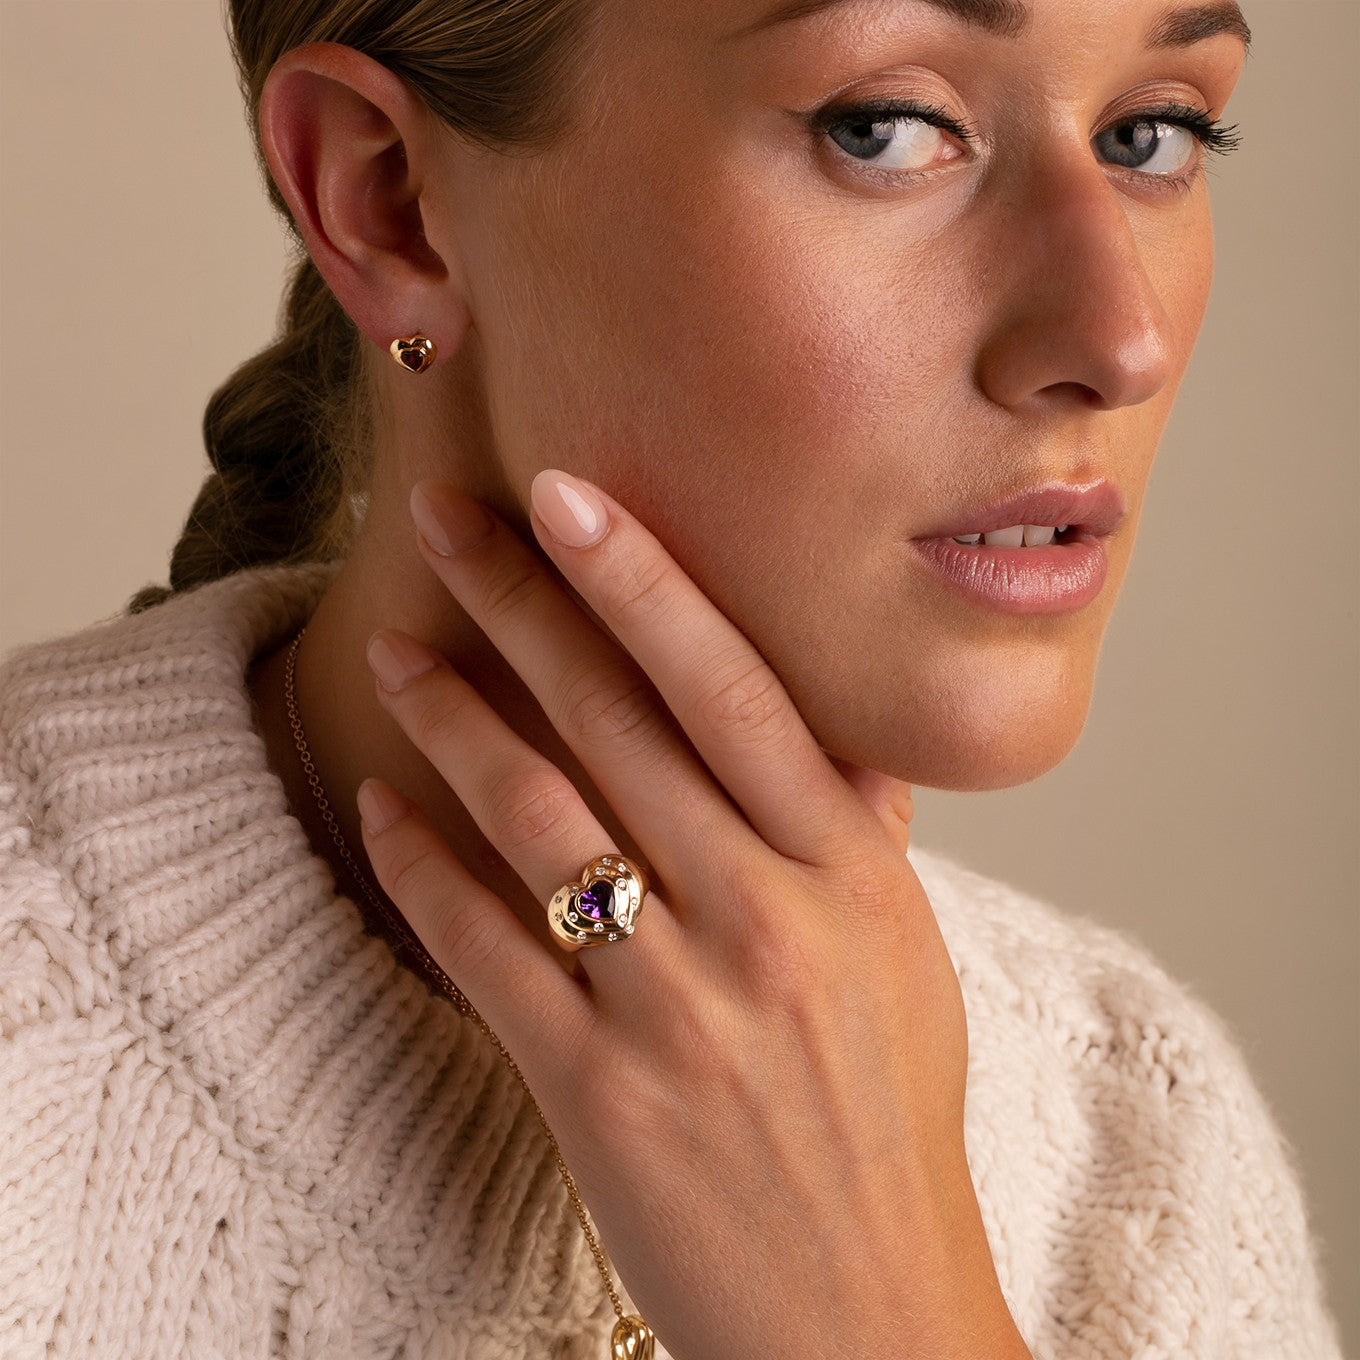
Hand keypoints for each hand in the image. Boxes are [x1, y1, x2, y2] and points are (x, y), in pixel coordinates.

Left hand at [356, 470, 1028, 1359]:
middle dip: (521, 602)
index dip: (645, 582)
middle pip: (619, 723)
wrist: (869, 1313)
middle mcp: (766, 919)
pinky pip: (486, 954)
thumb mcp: (907, 957)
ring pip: (538, 820)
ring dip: (452, 719)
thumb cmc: (888, 1120)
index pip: (735, 688)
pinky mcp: (601, 1092)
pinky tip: (379, 807)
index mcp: (848, 873)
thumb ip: (866, 832)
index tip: (569, 494)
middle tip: (446, 516)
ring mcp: (680, 1006)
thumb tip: (840, 728)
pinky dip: (423, 869)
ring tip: (395, 646)